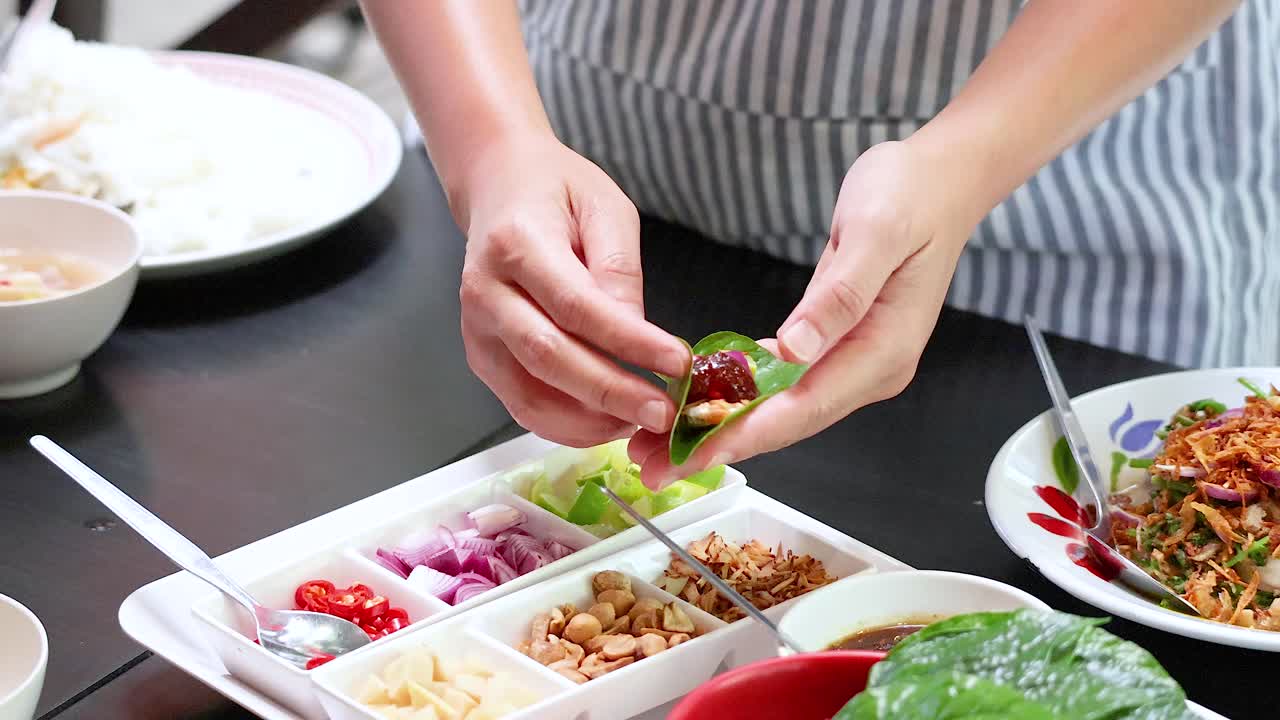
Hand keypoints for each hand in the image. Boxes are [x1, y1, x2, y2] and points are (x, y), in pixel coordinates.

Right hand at [456, 131, 688, 446]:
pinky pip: (522, 404)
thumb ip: (619, 271)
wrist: (499, 188)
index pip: (577, 306)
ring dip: (590, 420)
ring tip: (641, 420)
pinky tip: (607, 421)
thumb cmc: (555, 192)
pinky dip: (567, 425)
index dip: (629, 342)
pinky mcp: (481, 356)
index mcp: (516, 244)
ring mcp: (477, 330)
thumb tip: (639, 334)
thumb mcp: (605, 208)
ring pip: (531, 394)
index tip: (676, 362)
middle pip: (550, 357)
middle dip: (612, 392)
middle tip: (664, 412)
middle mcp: (486, 292)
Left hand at [629, 140, 975, 487]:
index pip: (806, 407)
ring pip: (783, 408)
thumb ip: (838, 295)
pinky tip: (703, 401)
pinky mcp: (839, 345)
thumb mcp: (874, 233)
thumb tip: (796, 349)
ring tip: (664, 443)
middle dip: (722, 444)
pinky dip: (743, 396)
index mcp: (884, 349)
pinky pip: (785, 383)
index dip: (747, 433)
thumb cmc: (912, 195)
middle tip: (656, 465)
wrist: (943, 179)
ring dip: (725, 427)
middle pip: (789, 422)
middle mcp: (871, 368)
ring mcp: (856, 360)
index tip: (696, 449)